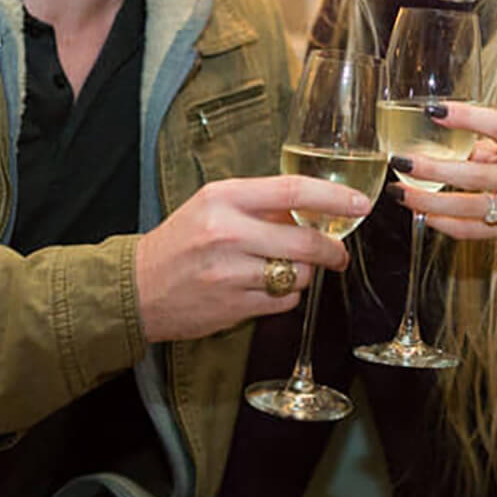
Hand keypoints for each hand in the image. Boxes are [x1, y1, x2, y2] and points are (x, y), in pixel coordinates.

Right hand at [134, 175, 372, 342]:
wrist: (137, 288)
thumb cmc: (181, 242)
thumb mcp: (213, 206)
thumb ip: (260, 204)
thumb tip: (315, 207)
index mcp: (224, 198)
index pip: (294, 190)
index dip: (334, 197)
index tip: (360, 204)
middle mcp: (228, 232)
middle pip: (305, 239)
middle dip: (332, 249)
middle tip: (338, 253)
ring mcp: (230, 272)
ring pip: (298, 274)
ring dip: (303, 274)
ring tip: (283, 270)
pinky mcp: (233, 306)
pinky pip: (283, 301)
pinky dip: (285, 296)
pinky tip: (265, 288)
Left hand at [390, 102, 496, 240]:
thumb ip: (483, 143)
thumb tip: (437, 139)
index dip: (465, 117)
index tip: (433, 111)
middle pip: (475, 174)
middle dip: (432, 168)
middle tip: (401, 160)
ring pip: (468, 207)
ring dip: (428, 201)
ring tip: (401, 192)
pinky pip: (472, 231)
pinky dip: (444, 224)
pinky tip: (424, 214)